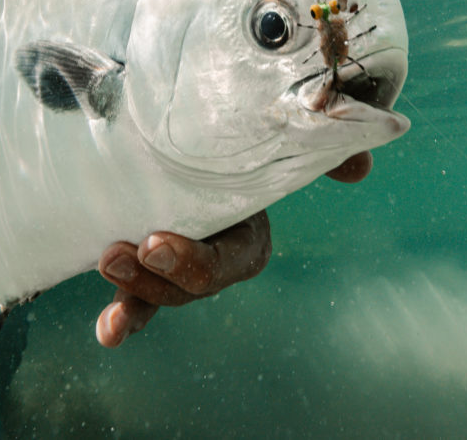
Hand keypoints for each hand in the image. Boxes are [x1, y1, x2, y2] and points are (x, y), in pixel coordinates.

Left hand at [94, 150, 372, 346]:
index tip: (157, 242)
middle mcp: (216, 255)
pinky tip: (109, 336)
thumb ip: (315, 149)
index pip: (233, 260)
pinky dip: (124, 315)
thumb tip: (360, 167)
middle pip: (194, 283)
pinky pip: (136, 293)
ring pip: (161, 291)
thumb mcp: (273, 137)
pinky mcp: (147, 260)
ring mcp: (178, 262)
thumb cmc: (240, 136)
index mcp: (248, 233)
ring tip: (106, 261)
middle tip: (127, 250)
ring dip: (134, 289)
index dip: (197, 261)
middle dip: (161, 278)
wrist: (203, 131)